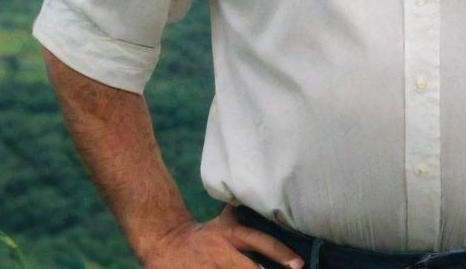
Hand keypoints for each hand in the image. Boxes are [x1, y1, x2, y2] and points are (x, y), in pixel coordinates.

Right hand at [141, 206, 304, 268]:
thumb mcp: (224, 222)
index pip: (260, 242)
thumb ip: (243, 216)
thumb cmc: (203, 234)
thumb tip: (267, 202)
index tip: (299, 264)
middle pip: (250, 268)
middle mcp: (223, 252)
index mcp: (231, 235)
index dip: (281, 253)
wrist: (167, 243)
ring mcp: (211, 268)